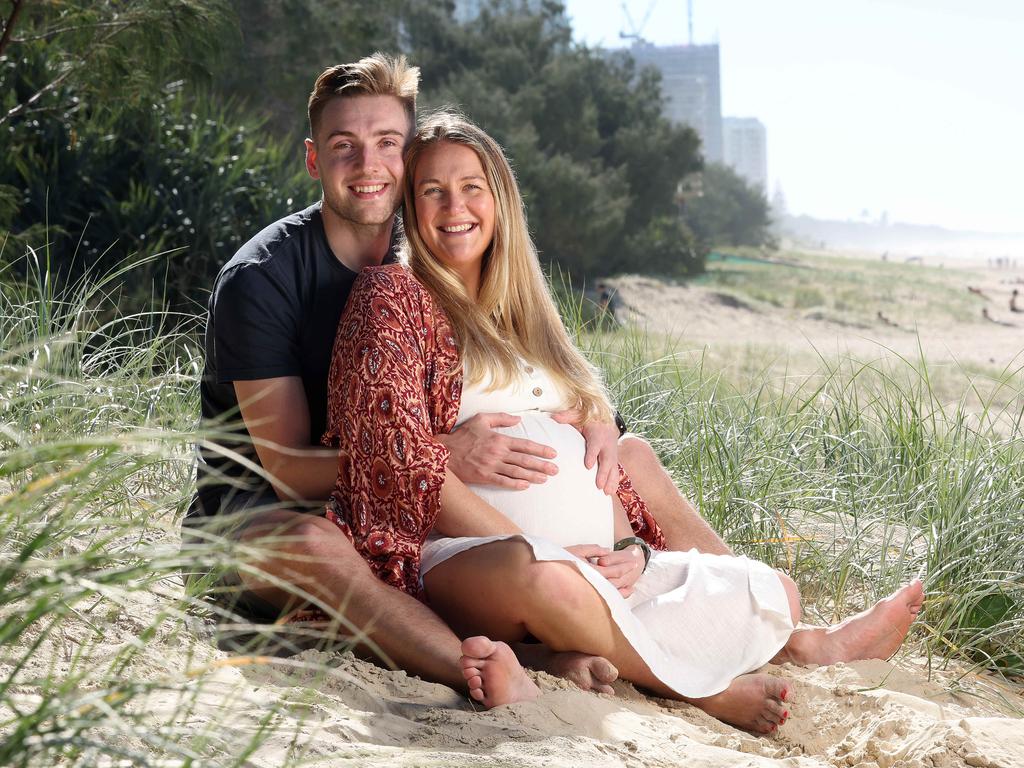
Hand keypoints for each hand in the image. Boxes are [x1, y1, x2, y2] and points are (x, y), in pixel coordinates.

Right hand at [437, 412, 557, 488]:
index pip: (525, 444)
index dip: (541, 449)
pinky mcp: (484, 477)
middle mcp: (497, 453)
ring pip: (517, 472)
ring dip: (533, 476)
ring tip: (546, 479)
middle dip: (542, 465)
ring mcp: (491, 466)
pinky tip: (526, 485)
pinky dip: (516, 484)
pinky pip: (503, 481)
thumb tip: (518, 419)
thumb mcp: (481, 420)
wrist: (443, 453)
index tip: (553, 453)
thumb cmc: (462, 436)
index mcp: (499, 439)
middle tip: (556, 469)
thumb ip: (501, 418)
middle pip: (525, 460)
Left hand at [551, 410, 619, 495]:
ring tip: (606, 492)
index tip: (588, 466)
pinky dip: (614, 482)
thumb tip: (553, 417)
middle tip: (599, 485)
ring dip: (611, 480)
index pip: (595, 446)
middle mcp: (606, 445)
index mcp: (597, 434)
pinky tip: (611, 492)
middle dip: (603, 473)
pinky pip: (616, 471)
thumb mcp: (578, 415)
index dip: (592, 455)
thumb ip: (567, 417)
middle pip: (606, 460)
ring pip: (613, 467)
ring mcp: (611, 453)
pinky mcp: (613, 459)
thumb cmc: (588, 420)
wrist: (606, 421)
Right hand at [565, 544, 644, 597]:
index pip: (614, 570)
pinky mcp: (586, 597)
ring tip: (631, 589)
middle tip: (636, 570)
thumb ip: (593, 550)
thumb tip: (607, 551)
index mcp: (593, 571)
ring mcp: (590, 592)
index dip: (625, 567)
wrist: (544, 577)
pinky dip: (613, 598)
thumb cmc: (559, 560)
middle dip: (627, 575)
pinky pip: (603, 599)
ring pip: (611, 593)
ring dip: (623, 590)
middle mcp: (594, 583)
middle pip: (616, 581)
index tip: (634, 563)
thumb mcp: (577, 550)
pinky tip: (618, 597)